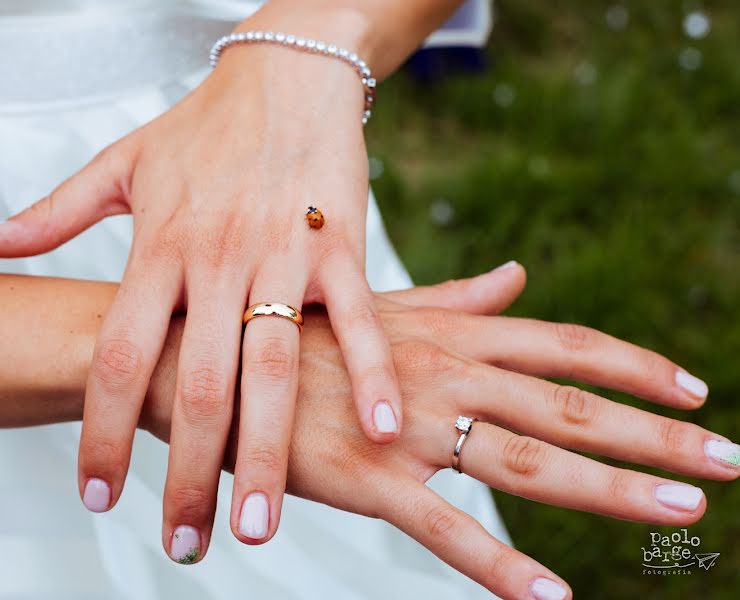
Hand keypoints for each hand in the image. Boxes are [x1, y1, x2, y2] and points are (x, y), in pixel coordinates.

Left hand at [0, 31, 394, 545]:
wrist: (284, 71)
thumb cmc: (203, 126)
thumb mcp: (119, 165)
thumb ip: (50, 213)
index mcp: (158, 247)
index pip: (118, 356)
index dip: (103, 432)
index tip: (97, 497)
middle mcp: (215, 258)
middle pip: (197, 383)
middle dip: (189, 473)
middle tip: (184, 544)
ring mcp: (280, 253)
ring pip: (272, 368)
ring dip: (266, 453)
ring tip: (257, 525)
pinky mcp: (339, 243)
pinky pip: (357, 317)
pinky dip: (370, 373)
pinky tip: (376, 433)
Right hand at [145, 265, 732, 597]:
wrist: (202, 351)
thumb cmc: (294, 329)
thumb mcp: (384, 307)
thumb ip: (459, 298)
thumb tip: (518, 276)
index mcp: (448, 331)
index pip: (563, 343)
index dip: (634, 364)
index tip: (695, 387)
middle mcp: (441, 372)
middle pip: (569, 403)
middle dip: (656, 434)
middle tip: (729, 459)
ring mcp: (406, 425)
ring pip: (527, 458)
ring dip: (610, 488)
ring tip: (681, 511)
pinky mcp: (364, 478)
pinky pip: (443, 528)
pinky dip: (499, 565)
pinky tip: (549, 596)